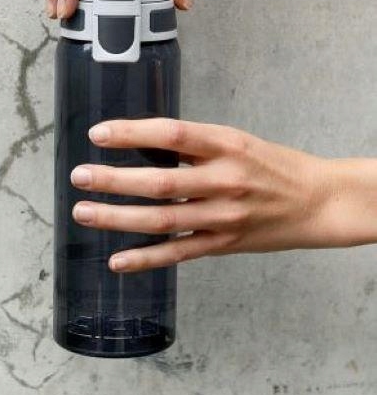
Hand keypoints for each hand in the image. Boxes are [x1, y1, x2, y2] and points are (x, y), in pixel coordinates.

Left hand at [69, 118, 376, 271]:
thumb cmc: (272, 165)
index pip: (173, 135)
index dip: (133, 134)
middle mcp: (224, 180)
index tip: (98, 134)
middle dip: (114, 180)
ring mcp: (223, 216)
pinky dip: (146, 259)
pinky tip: (116, 260)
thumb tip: (139, 142)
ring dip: (118, 218)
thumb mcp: (235, 140)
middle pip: (160, 182)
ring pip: (162, 220)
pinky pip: (179, 253)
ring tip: (83, 211)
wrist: (316, 201)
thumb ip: (193, 144)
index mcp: (226, 145)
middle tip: (79, 176)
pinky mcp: (223, 243)